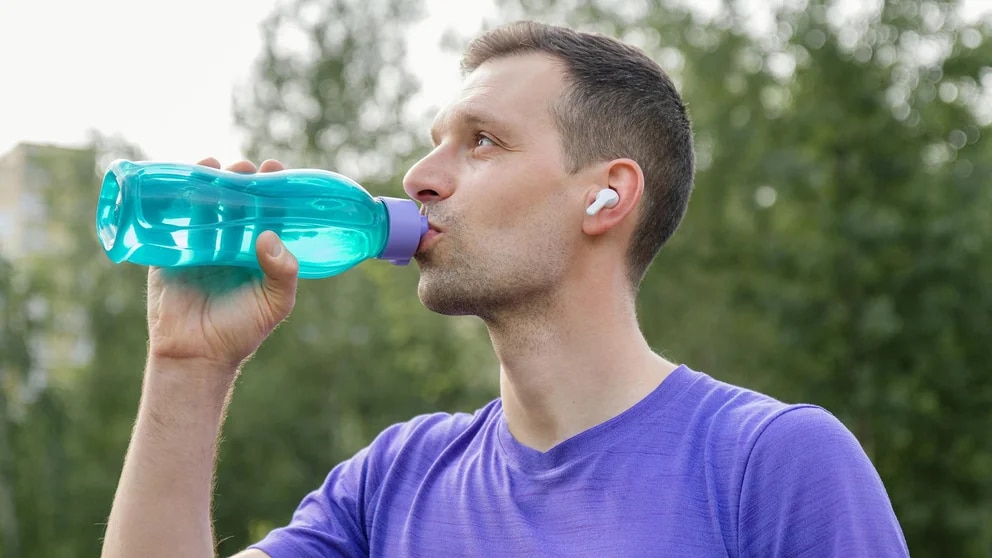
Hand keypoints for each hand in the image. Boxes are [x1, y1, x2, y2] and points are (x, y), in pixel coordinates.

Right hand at [146, 158, 298, 370]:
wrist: (197, 355)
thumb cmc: (241, 331)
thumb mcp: (275, 302)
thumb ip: (283, 272)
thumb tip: (270, 236)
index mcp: (258, 252)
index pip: (268, 213)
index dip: (272, 190)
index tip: (275, 169)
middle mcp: (230, 244)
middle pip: (236, 203)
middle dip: (241, 181)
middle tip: (245, 167)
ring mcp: (199, 245)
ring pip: (205, 206)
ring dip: (211, 184)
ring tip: (218, 166)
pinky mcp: (170, 252)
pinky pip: (171, 221)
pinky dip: (175, 200)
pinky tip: (183, 180)